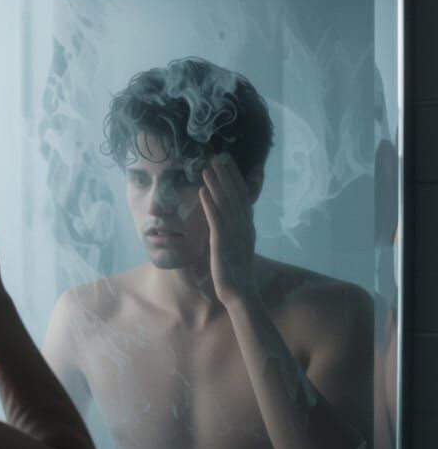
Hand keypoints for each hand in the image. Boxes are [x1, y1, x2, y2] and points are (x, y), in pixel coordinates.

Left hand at [199, 154, 258, 308]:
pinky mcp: (223, 243)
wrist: (240, 293)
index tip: (227, 162)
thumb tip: (227, 218)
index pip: (242, 196)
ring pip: (226, 203)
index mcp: (247, 226)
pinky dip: (210, 204)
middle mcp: (244, 226)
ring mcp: (234, 234)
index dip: (235, 178)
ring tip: (206, 168)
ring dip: (216, 184)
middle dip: (226, 174)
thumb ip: (234, 230)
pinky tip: (202, 191)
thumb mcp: (237, 245)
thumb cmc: (235, 272)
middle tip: (217, 156)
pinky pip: (216, 220)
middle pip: (235, 195)